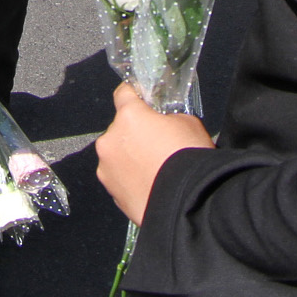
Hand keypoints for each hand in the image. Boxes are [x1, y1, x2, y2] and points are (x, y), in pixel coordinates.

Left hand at [95, 82, 214, 224]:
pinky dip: (130, 178)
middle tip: (157, 146)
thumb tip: (162, 124)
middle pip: (120, 128)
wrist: (188, 203)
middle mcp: (110, 139)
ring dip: (130, 157)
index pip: (123, 93)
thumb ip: (168, 118)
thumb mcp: (187, 123)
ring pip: (117, 154)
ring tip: (154, 170)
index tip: (141, 100)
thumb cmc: (190, 158)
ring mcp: (106, 167)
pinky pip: (118, 177)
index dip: (134, 95)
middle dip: (135, 134)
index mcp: (129, 116)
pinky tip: (149, 185)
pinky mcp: (110, 190)